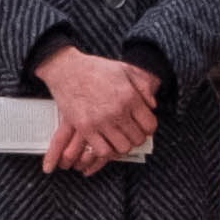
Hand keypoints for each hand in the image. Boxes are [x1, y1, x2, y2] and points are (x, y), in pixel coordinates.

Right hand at [34, 46, 158, 176]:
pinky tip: (105, 142)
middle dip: (136, 137)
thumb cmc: (96, 69)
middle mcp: (117, 111)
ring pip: (122, 148)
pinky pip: (102, 151)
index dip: (148, 128)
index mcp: (129, 96)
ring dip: (122, 145)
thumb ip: (143, 85)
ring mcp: (100, 121)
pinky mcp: (84, 128)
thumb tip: (153, 105)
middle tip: (130, 133)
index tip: (143, 127)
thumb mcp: (125, 69)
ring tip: (118, 138)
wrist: (67, 69)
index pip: (149, 125)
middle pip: (137, 139)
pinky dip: (106, 150)